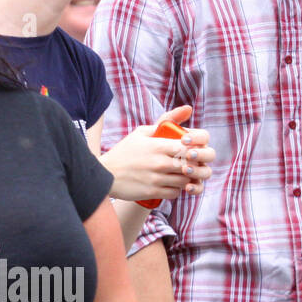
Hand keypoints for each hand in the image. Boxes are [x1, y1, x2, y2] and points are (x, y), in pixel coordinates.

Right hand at [102, 105, 216, 202]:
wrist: (104, 174)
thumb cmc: (126, 151)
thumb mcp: (142, 132)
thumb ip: (166, 121)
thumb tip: (189, 109)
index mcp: (158, 145)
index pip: (190, 147)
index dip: (196, 150)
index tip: (192, 151)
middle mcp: (159, 162)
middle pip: (192, 165)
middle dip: (196, 165)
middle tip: (191, 164)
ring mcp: (156, 179)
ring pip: (186, 180)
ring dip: (188, 178)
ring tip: (182, 173)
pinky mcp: (152, 192)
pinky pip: (176, 193)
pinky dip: (178, 189)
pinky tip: (172, 184)